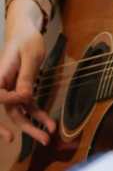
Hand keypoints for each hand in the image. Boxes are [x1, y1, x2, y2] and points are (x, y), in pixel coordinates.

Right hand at [0, 0, 55, 144]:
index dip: (9, 101)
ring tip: (48, 137)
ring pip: (18, 113)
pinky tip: (49, 124)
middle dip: (23, 128)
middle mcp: (2, 86)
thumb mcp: (30, 55)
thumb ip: (26, 76)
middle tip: (39, 139)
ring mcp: (11, 90)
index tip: (25, 97)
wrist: (26, 31)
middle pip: (8, 112)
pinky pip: (27, 106)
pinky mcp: (21, 90)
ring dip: (33, 126)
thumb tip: (24, 97)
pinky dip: (38, 115)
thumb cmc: (26, 39)